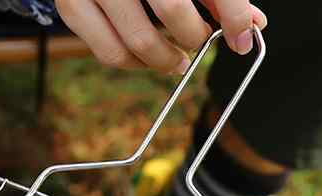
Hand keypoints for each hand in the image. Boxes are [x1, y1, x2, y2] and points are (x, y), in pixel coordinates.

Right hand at [56, 0, 266, 72]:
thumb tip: (249, 27)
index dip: (232, 13)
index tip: (245, 37)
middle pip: (171, 11)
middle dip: (194, 37)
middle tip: (200, 43)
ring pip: (136, 44)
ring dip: (163, 60)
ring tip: (175, 60)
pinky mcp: (72, 5)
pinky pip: (109, 53)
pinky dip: (134, 63)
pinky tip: (147, 57)